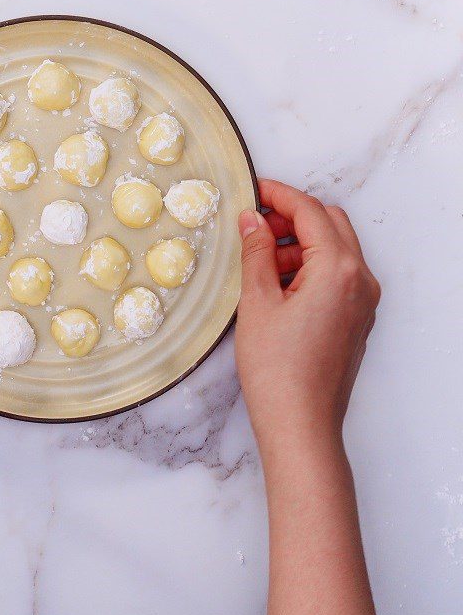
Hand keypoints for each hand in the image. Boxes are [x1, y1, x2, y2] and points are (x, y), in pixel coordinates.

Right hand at [235, 179, 379, 453]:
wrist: (300, 424)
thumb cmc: (277, 370)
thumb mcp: (257, 302)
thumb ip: (256, 252)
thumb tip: (251, 220)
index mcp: (338, 270)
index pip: (310, 211)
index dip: (278, 195)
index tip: (252, 190)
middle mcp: (360, 280)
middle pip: (330, 223)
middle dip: (291, 216)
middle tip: (253, 224)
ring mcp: (363, 300)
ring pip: (335, 248)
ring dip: (300, 242)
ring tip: (260, 260)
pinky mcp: (357, 317)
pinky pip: (337, 274)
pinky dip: (310, 265)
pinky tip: (277, 283)